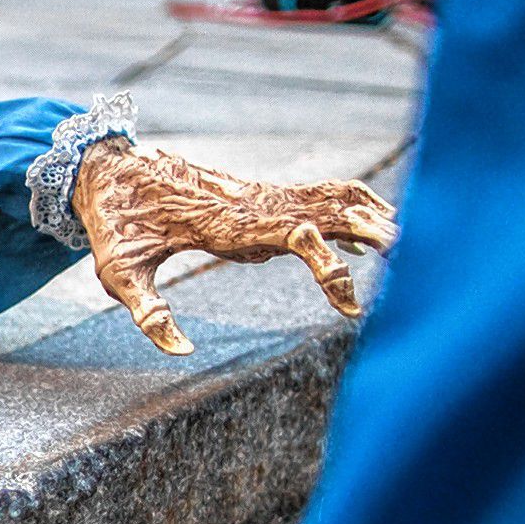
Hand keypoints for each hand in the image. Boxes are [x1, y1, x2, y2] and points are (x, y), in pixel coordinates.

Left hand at [70, 140, 397, 354]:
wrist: (106, 170)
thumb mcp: (120, 274)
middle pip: (329, 210)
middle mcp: (253, 204)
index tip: (351, 307)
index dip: (331, 269)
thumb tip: (183, 352)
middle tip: (418, 256)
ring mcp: (258, 195)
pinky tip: (374, 222)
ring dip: (370, 213)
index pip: (298, 238)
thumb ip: (148, 312)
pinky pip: (314, 193)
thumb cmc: (114, 224)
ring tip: (414, 238)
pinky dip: (350, 202)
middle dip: (373, 230)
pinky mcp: (258, 194)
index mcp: (228, 223)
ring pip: (329, 196)